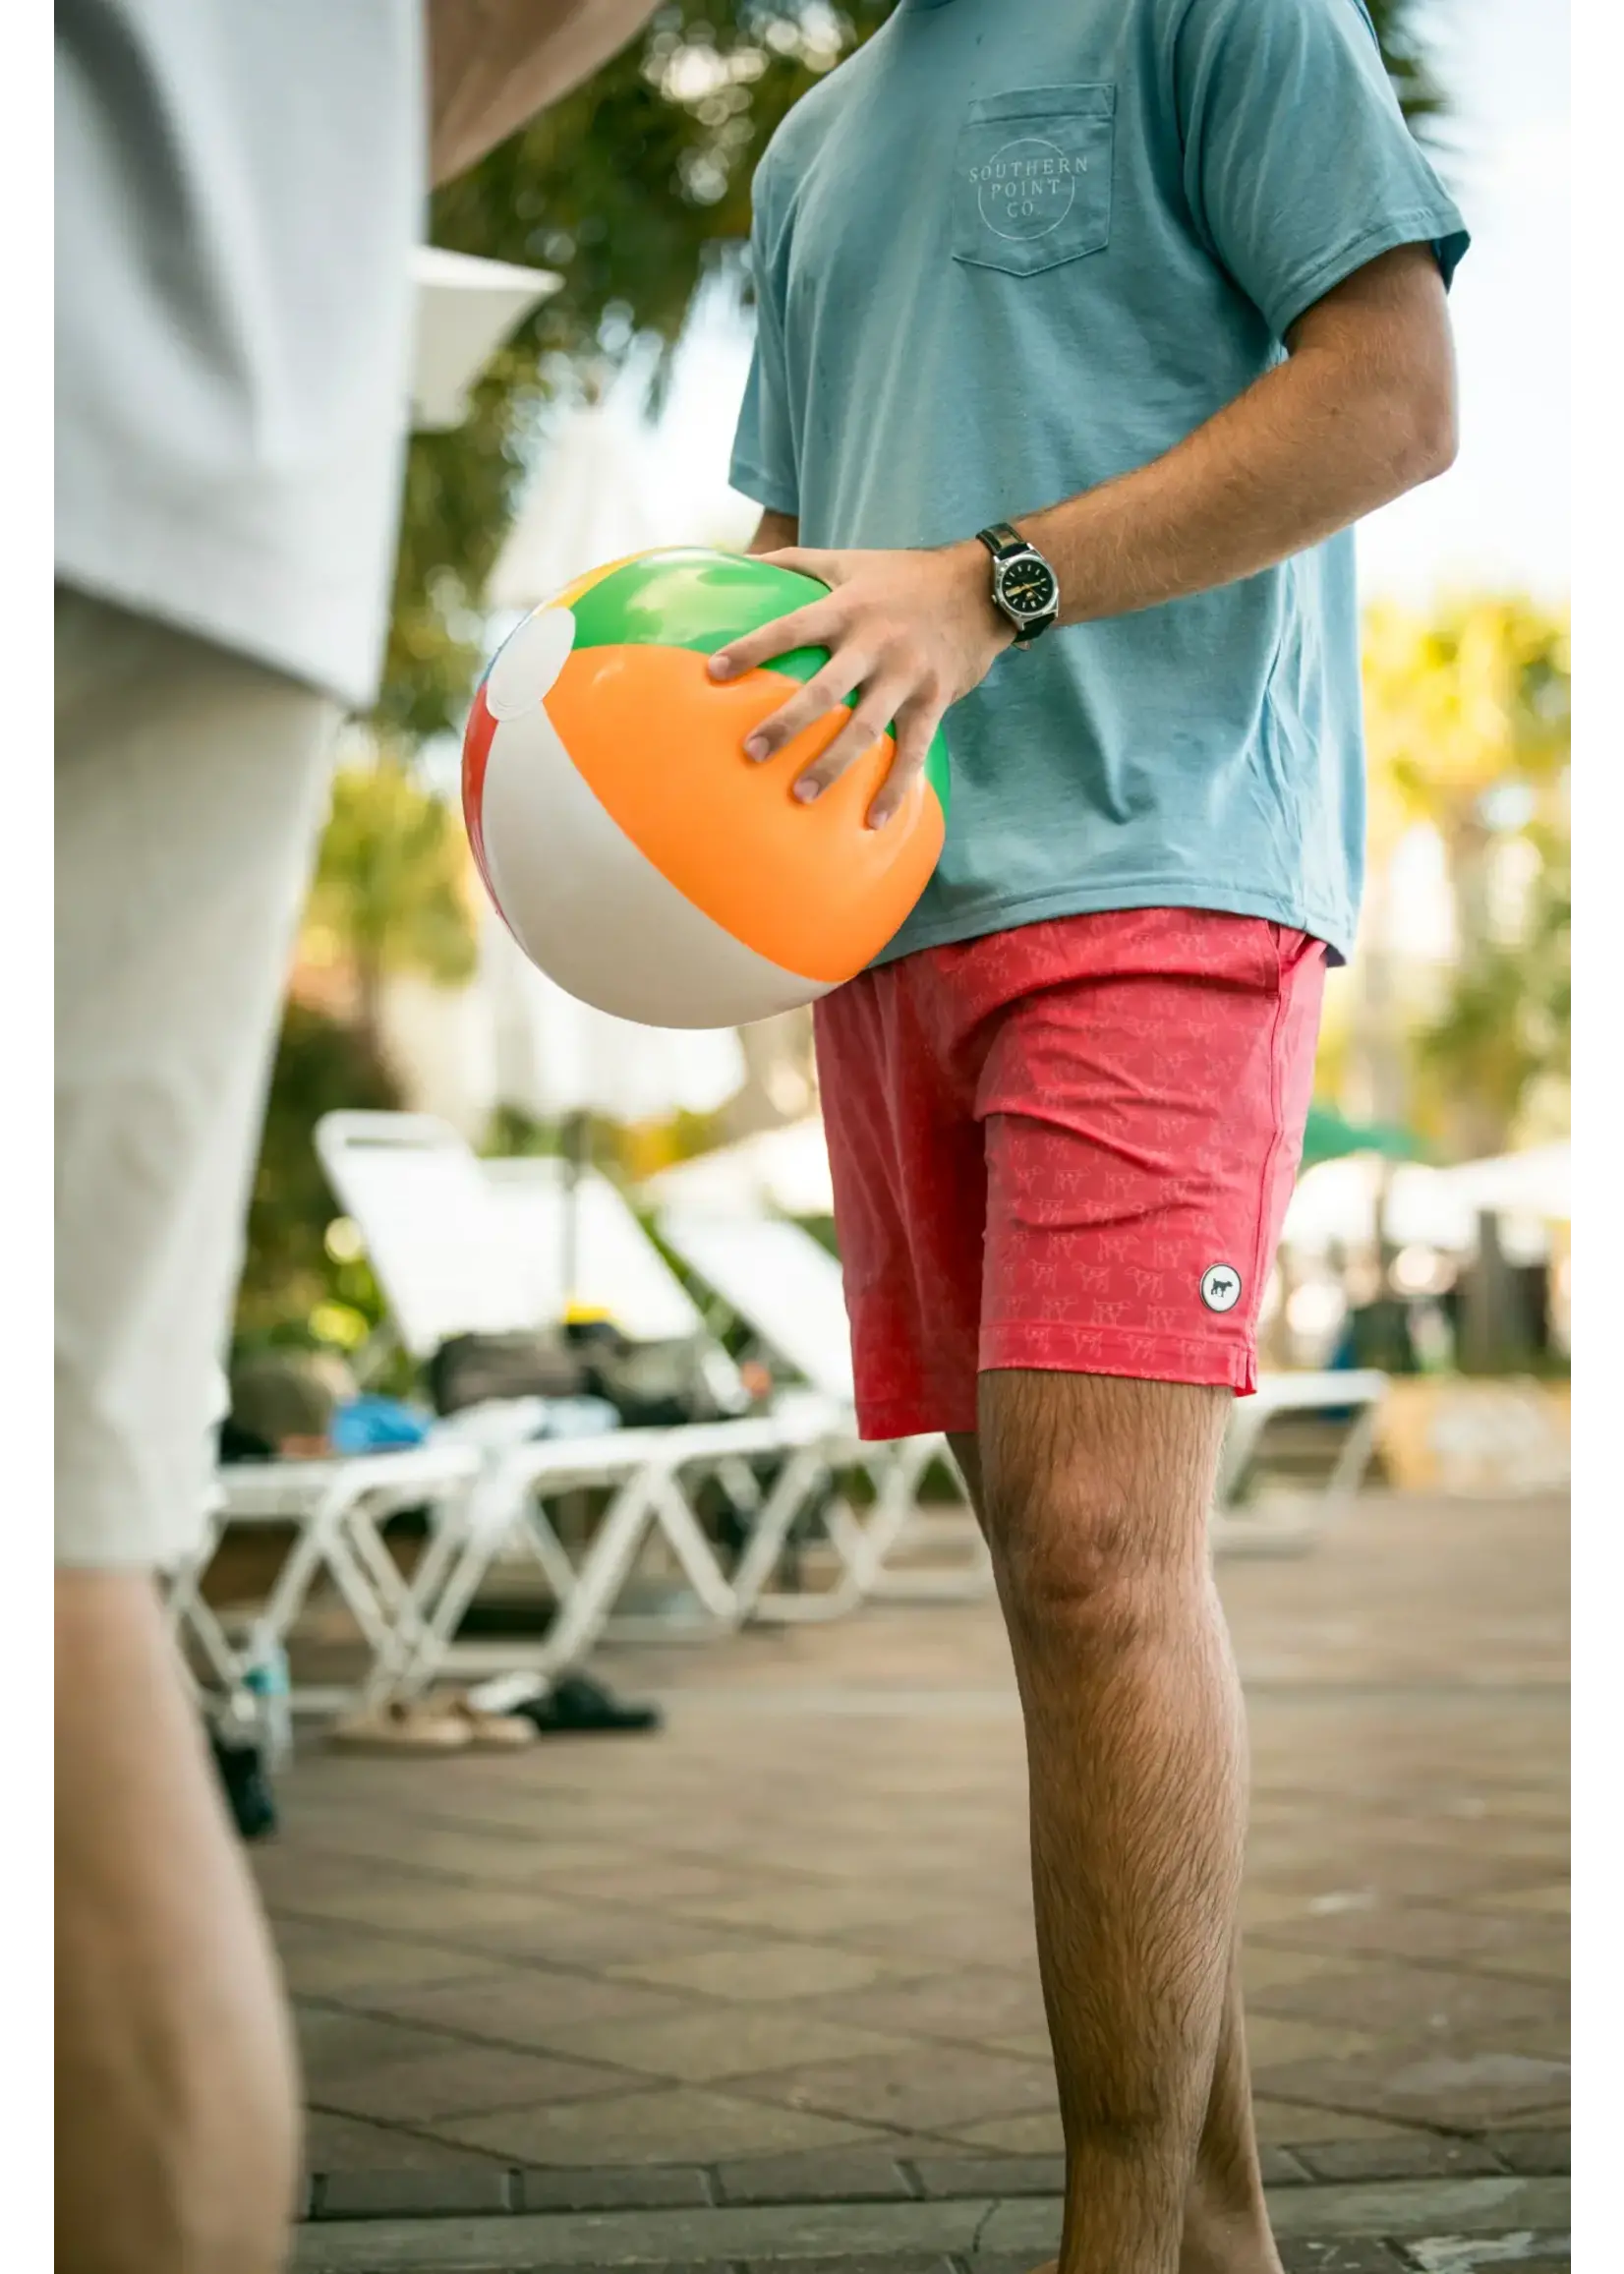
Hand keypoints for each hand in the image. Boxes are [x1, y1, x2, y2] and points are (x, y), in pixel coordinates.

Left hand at [707, 543, 1012, 826]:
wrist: (984, 588)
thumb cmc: (904, 576)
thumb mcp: (848, 560)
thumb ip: (792, 560)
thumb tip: (734, 559)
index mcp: (847, 609)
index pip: (791, 628)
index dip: (754, 648)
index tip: (714, 671)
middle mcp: (875, 643)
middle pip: (825, 689)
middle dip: (787, 722)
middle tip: (751, 752)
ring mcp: (907, 676)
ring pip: (866, 728)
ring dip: (833, 765)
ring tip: (800, 796)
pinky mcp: (935, 700)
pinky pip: (913, 751)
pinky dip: (895, 787)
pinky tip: (872, 821)